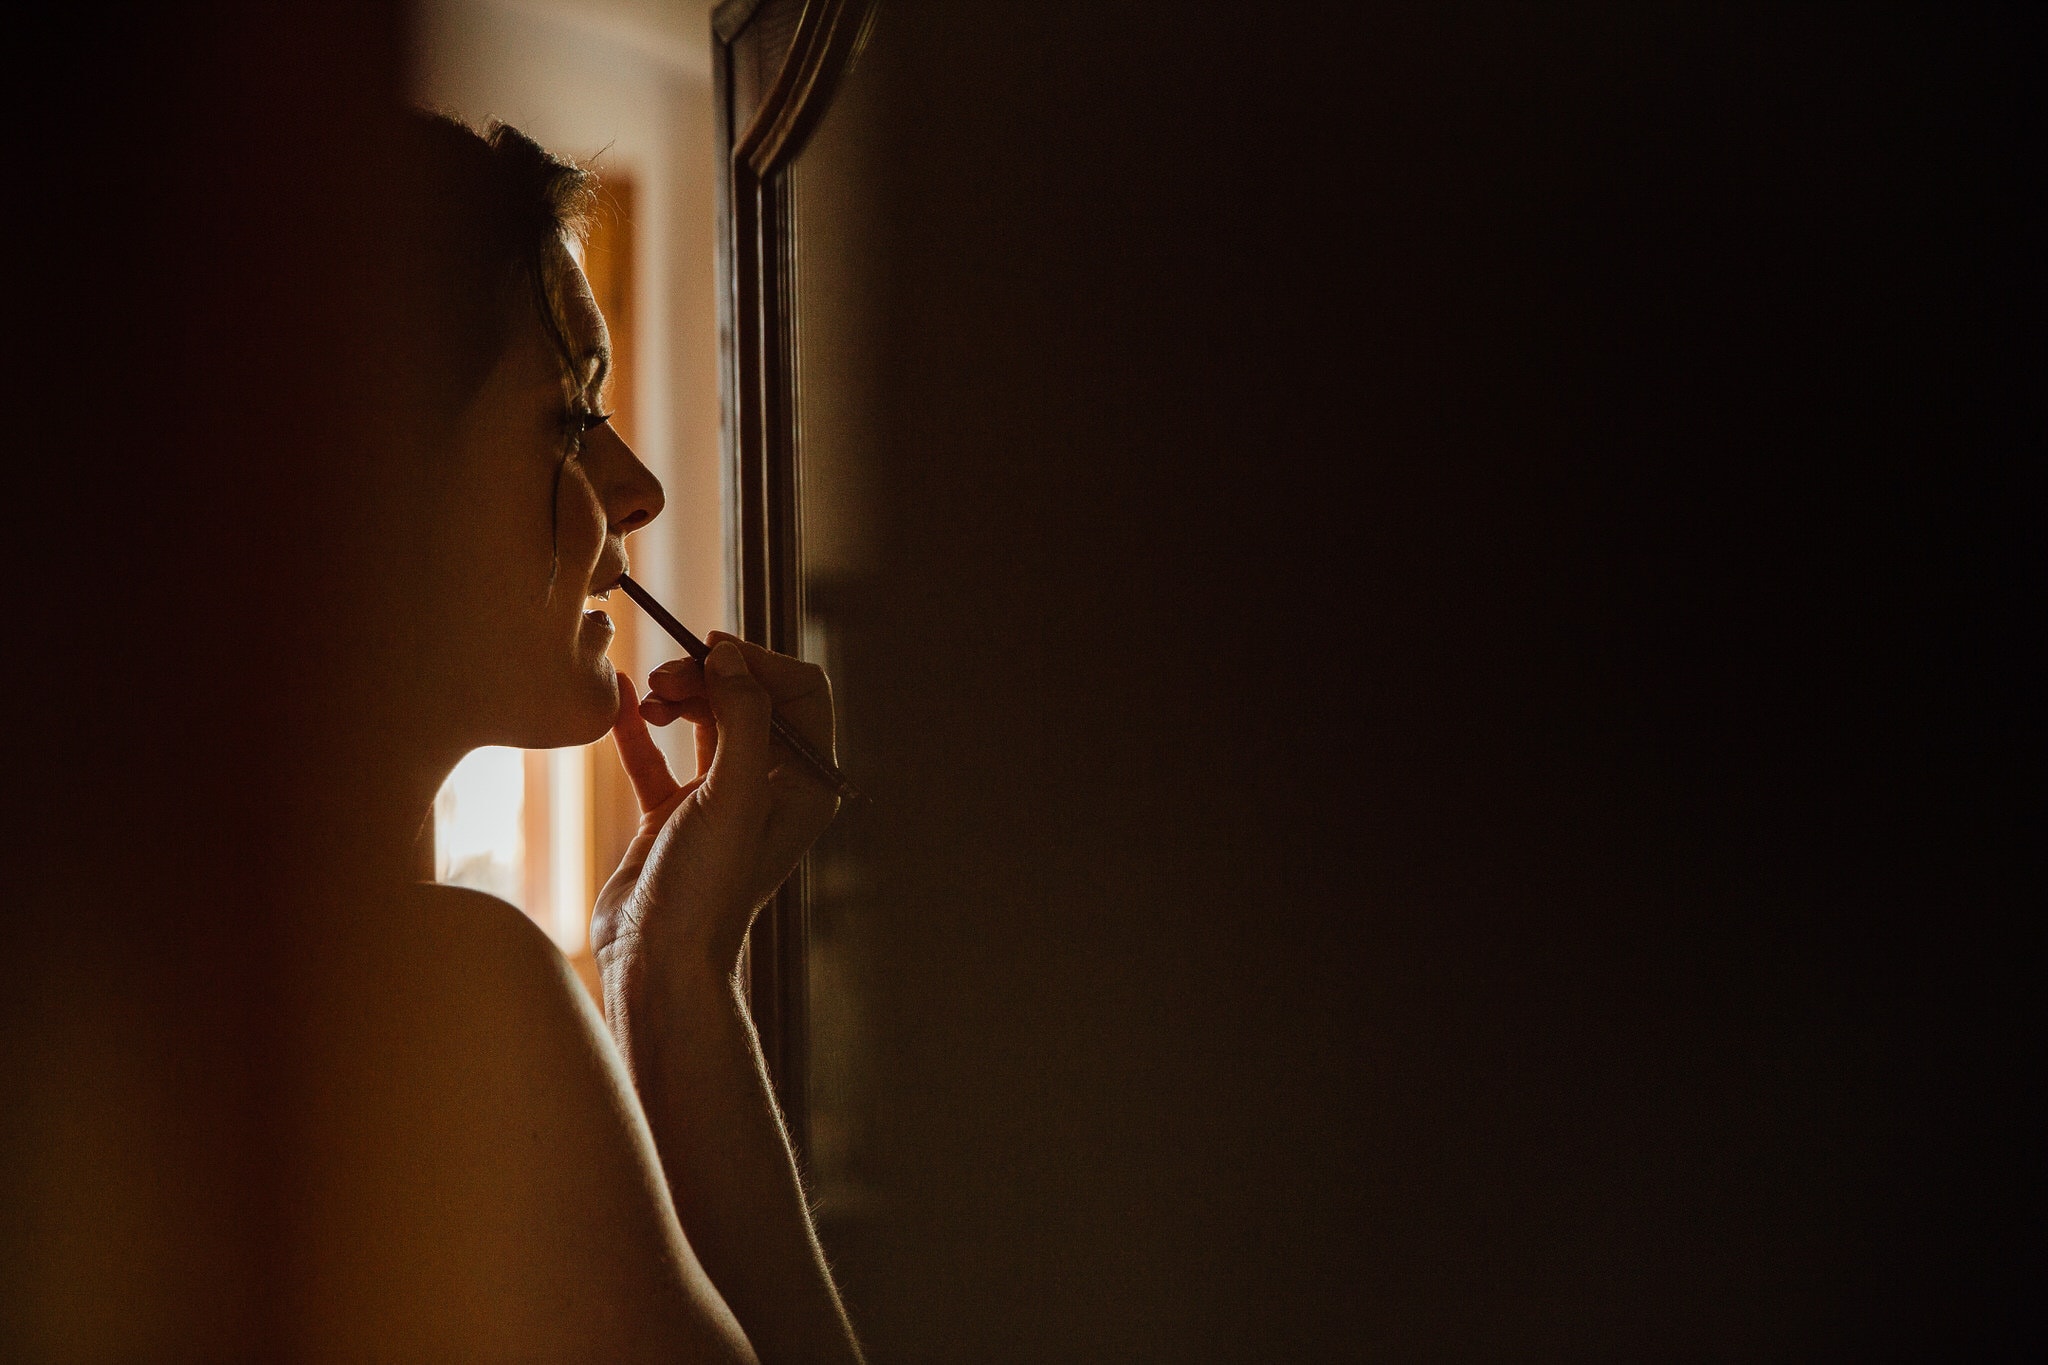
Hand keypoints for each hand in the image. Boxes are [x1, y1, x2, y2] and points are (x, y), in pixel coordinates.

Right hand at [590, 633, 840, 989]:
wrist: (658, 961)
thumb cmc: (707, 888)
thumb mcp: (732, 794)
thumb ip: (740, 717)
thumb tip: (731, 656)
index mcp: (804, 784)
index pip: (800, 694)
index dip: (761, 664)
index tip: (714, 651)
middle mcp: (768, 788)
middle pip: (749, 700)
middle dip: (709, 677)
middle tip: (670, 676)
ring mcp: (720, 801)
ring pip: (705, 721)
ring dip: (678, 696)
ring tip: (649, 694)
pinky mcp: (673, 816)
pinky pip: (659, 756)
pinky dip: (641, 727)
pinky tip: (622, 703)